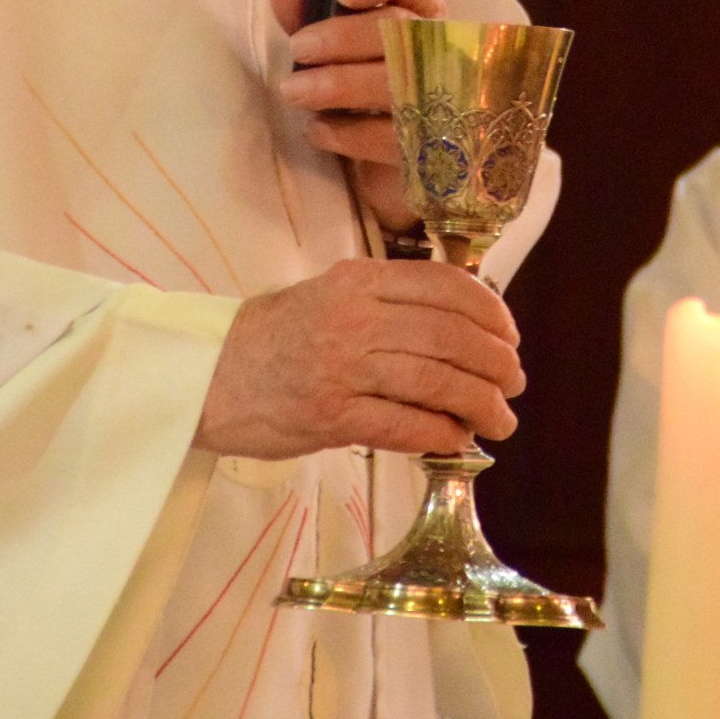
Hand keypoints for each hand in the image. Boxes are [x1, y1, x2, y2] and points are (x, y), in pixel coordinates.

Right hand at [193, 257, 524, 458]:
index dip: (490, 312)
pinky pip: (403, 425)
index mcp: (359, 279)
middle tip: (514, 383)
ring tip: (500, 419)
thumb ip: (389, 302)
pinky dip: (441, 434)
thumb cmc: (275, 336)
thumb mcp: (331, 294)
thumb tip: (464, 325)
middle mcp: (354, 316)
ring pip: (435, 382)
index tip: (510, 335)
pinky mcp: (329, 415)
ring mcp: (341, 366)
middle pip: (450, 336)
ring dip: (480, 404)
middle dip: (495, 363)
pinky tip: (458, 439)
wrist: (206, 375)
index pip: (445, 286)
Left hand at [272, 0, 443, 229]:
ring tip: (294, 91)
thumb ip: (316, 20)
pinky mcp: (432, 145)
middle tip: (298, 49)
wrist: (398, 160)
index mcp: (419, 10)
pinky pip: (391, 136)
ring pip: (398, 82)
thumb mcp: (342, 48)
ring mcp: (444, 96)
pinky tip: (318, 129)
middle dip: (345, 37)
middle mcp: (440, 45)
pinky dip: (347, 133)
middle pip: (402, 28)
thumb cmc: (367, 85)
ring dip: (339, 85)